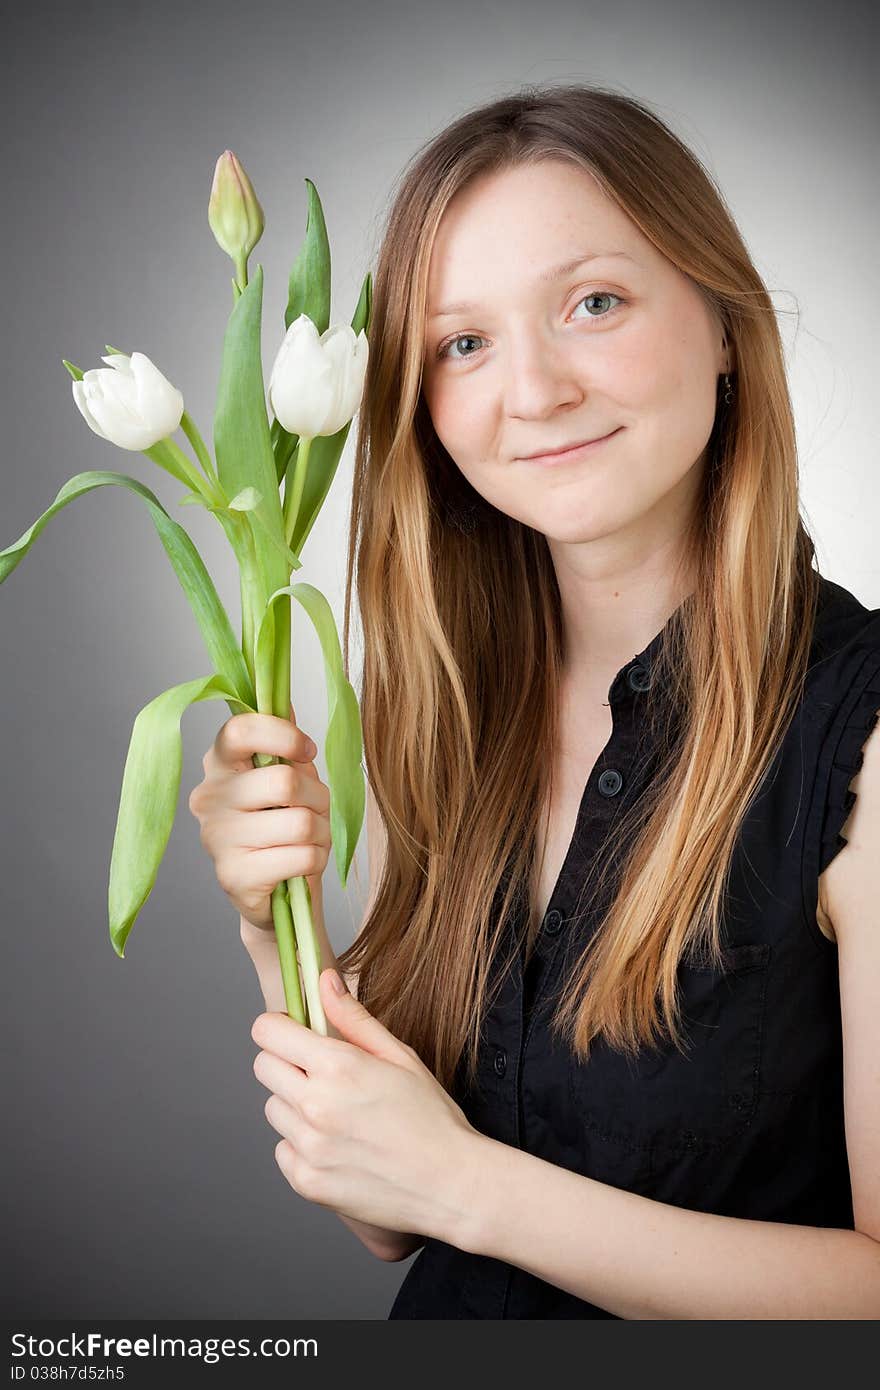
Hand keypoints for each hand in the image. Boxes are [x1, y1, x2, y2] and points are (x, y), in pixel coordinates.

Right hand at [188, 702, 330, 931]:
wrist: (276, 896)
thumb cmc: (283, 827)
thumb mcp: (287, 777)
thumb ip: (284, 741)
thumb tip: (284, 700)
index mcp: (219, 764)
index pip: (241, 729)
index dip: (284, 735)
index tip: (306, 750)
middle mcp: (208, 797)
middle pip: (285, 781)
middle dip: (318, 798)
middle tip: (314, 810)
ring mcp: (216, 839)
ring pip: (301, 822)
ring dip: (321, 833)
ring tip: (308, 840)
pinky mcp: (233, 877)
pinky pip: (302, 856)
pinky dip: (316, 861)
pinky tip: (299, 866)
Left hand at [250, 969, 481, 1245]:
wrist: (450, 1185)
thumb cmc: (432, 1118)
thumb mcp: (399, 1056)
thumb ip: (353, 1018)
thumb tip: (323, 980)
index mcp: (338, 1067)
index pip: (267, 1033)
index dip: (279, 1028)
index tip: (295, 1034)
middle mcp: (315, 1106)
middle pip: (263, 1067)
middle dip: (286, 1063)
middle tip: (321, 1074)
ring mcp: (308, 1147)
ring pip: (273, 1109)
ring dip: (295, 1105)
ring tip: (337, 1114)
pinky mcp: (306, 1181)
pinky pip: (283, 1150)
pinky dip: (302, 1145)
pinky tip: (338, 1145)